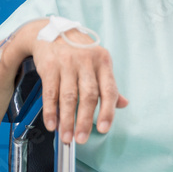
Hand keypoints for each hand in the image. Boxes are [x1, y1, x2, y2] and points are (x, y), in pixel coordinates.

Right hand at [31, 25, 127, 144]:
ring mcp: (67, 64)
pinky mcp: (49, 67)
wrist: (51, 32)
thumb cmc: (79, 51)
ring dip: (67, 120)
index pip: (109, 90)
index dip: (108, 111)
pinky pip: (50, 93)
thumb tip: (123, 104)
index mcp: (103, 62)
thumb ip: (109, 85)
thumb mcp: (99, 63)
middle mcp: (86, 62)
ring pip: (68, 97)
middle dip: (85, 120)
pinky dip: (51, 111)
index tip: (103, 129)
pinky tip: (53, 124)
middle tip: (81, 139)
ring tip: (66, 137)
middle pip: (88, 96)